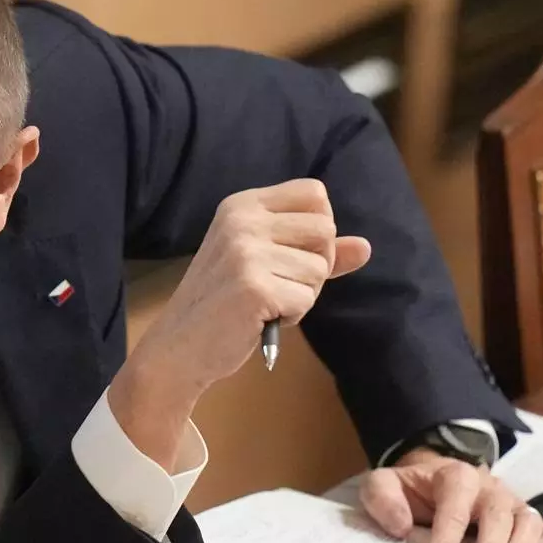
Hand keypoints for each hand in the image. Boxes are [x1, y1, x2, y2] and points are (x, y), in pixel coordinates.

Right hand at [110, 179, 371, 469]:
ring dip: (301, 295)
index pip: (315, 194)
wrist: (178, 348)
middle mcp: (242, 220)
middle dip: (314, 266)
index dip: (318, 230)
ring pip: (319, 268)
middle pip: (325, 229)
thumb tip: (365, 247)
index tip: (290, 256)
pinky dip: (291, 316)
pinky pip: (305, 298)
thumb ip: (312, 251)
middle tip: (277, 286)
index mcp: (242, 205)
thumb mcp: (265, 264)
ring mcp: (245, 251)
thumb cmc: (223, 306)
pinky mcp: (253, 286)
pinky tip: (260, 319)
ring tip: (265, 304)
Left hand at [359, 449, 542, 542]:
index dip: (447, 540)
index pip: (454, 507)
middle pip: (498, 514)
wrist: (431, 479)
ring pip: (527, 520)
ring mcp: (509, 500)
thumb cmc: (409, 489)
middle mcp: (488, 486)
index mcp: (454, 475)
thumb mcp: (382, 484)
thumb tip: (401, 526)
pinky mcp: (523, 516)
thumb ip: (382, 497)